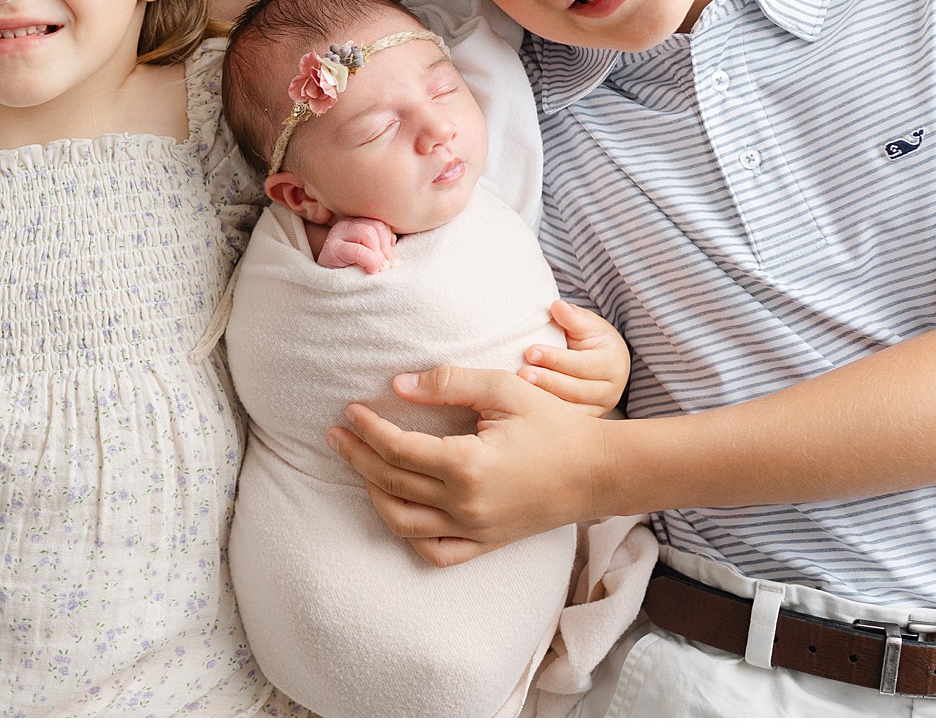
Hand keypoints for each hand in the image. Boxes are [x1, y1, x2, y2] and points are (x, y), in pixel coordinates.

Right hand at [316, 216, 398, 272]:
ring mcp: (337, 234)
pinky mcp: (332, 249)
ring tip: (378, 270)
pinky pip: (358, 250)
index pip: (380, 223)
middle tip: (387, 267)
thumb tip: (394, 242)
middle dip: (385, 249)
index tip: (392, 261)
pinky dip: (370, 261)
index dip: (389, 242)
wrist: (326, 286)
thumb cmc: (350, 271)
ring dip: (378, 255)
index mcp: (356, 223)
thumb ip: (380, 246)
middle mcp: (346, 224)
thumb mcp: (368, 256)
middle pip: (376, 225)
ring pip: (368, 233)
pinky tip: (371, 271)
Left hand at [326, 364, 604, 566]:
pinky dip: (408, 534)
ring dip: (373, 493)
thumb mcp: (503, 390)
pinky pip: (434, 551)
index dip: (368, 429)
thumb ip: (448, 384)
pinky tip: (396, 507)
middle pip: (391, 483)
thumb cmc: (554, 424)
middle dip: (357, 456)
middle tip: (336, 433)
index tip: (350, 409)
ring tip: (358, 465)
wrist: (599, 471)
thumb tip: (397, 384)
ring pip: (403, 522)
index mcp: (467, 465)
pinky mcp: (485, 543)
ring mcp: (474, 530)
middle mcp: (465, 505)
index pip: (397, 449)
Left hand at [521, 299, 629, 414]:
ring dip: (546, 400)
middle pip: (578, 389)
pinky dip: (548, 415)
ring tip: (520, 390)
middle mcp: (610, 389)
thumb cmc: (593, 339)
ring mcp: (600, 407)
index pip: (584, 364)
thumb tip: (557, 306)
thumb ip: (573, 318)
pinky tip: (528, 407)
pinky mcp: (588, 418)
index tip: (531, 351)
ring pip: (573, 409)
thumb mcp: (588, 324)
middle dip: (549, 381)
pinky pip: (567, 421)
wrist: (606, 361)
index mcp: (613, 363)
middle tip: (522, 374)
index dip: (556, 358)